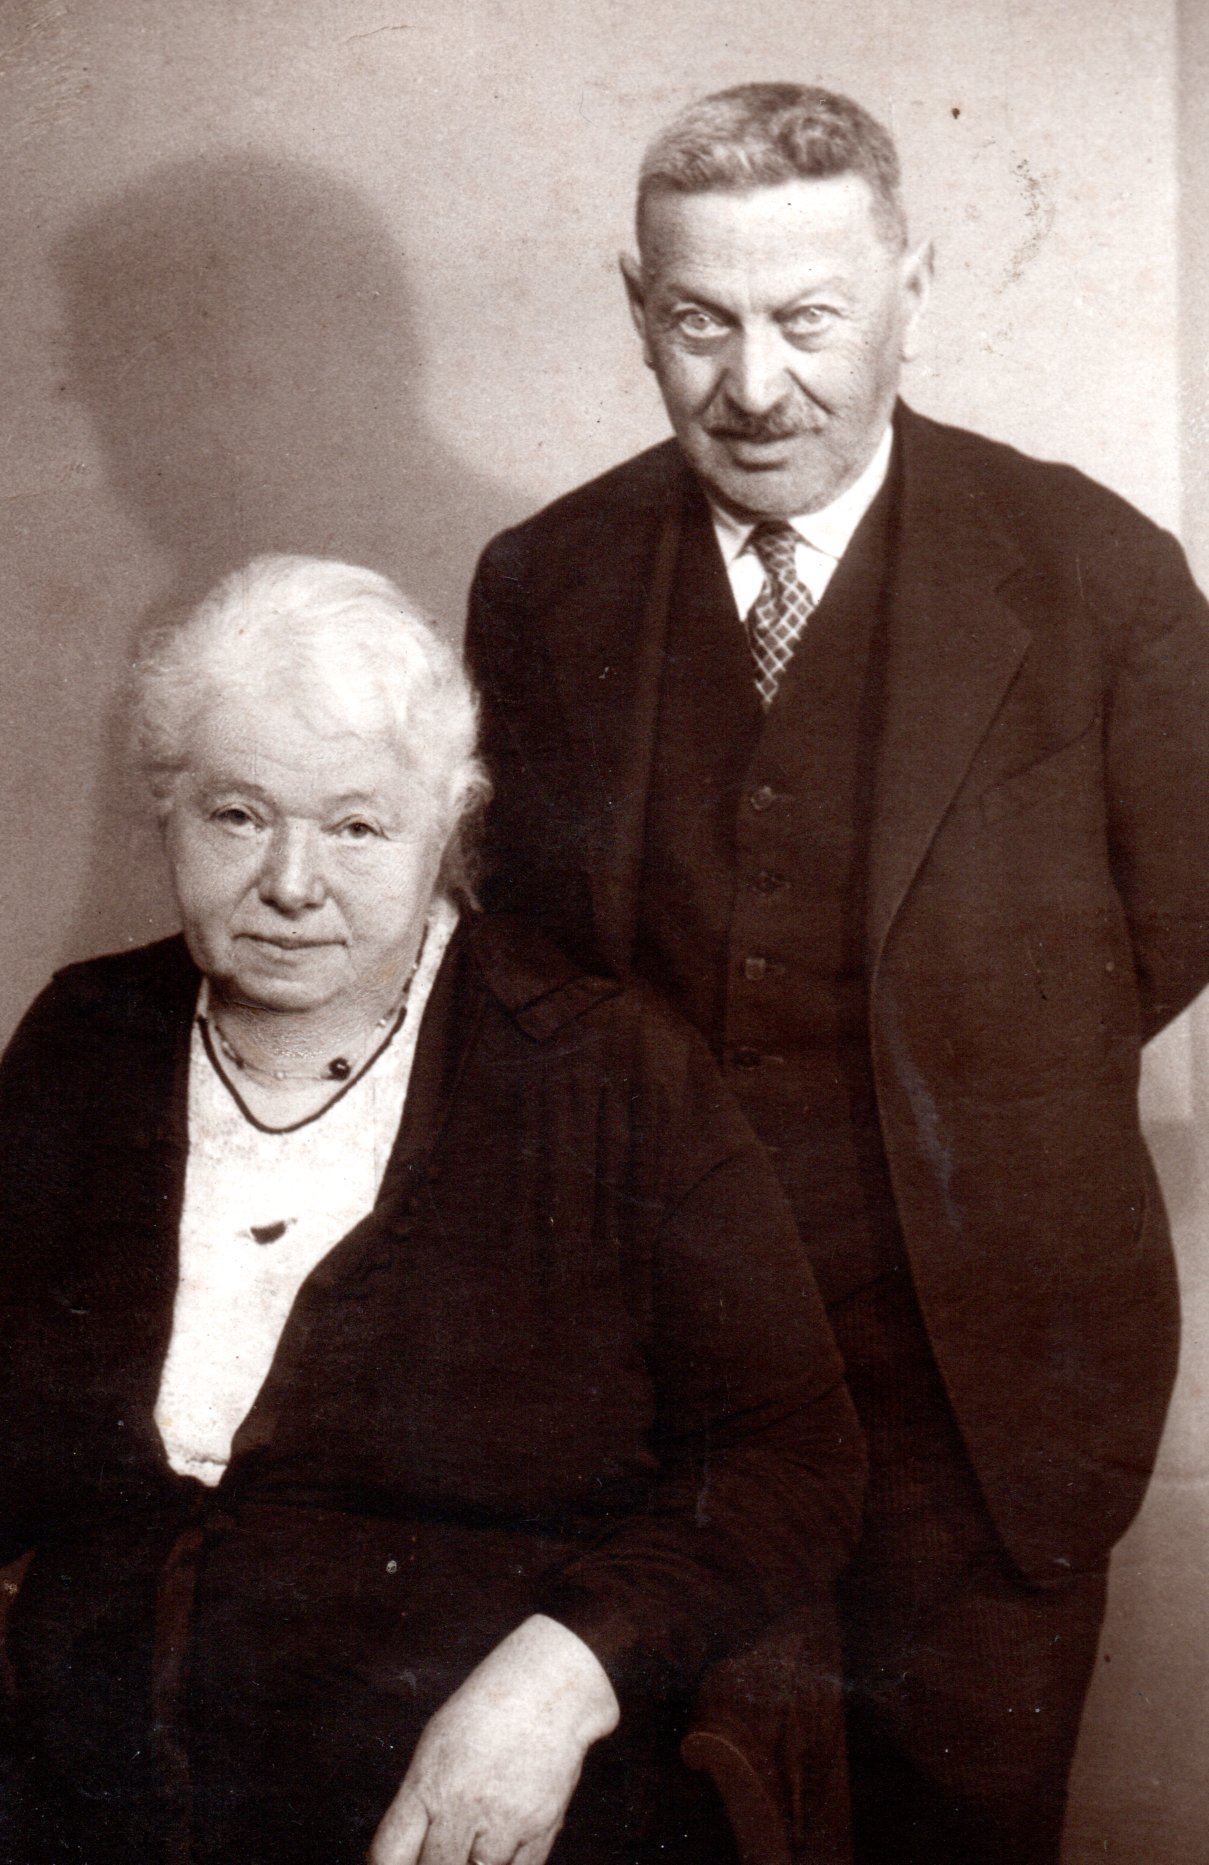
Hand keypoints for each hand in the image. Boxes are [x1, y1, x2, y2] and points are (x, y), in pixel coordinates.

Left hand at [368, 1613, 619, 1864]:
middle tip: (448, 1843)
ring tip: (480, 1831)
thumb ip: (419, 1803)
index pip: (388, 1854)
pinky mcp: (541, 1828)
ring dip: (476, 1861)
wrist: (551, 1686)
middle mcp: (462, 1806)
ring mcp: (503, 1820)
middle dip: (437, 1861)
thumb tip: (409, 1853)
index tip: (404, 1862)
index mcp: (427, 1783)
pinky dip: (510, 1862)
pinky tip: (508, 1836)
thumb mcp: (436, 1746)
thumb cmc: (487, 1711)